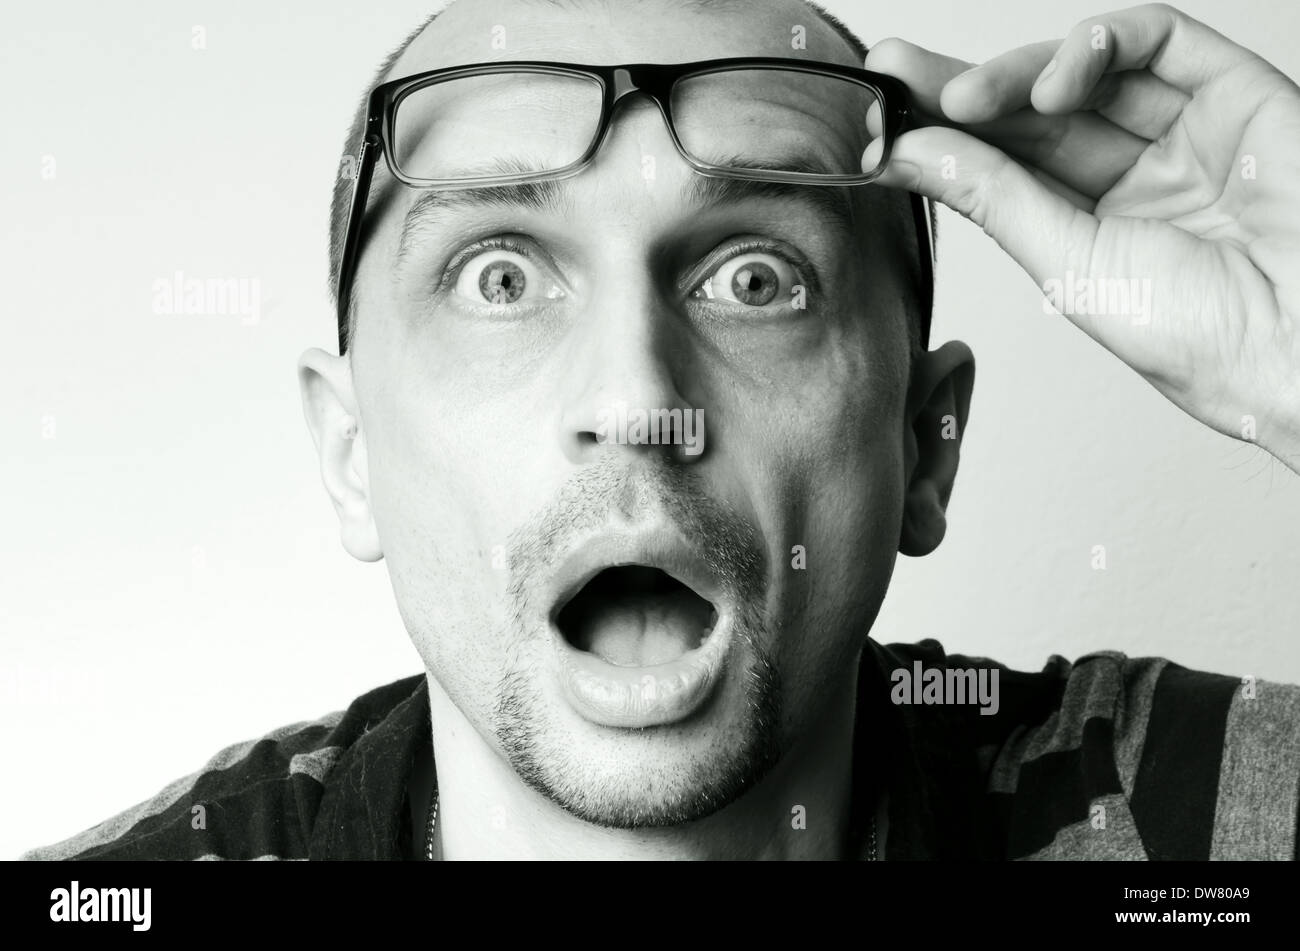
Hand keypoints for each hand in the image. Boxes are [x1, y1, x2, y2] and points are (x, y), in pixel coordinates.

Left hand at [865, 3, 1299, 471]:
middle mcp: (1134, 176)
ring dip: (1015, 73)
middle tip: (894, 73)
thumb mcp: (1069, 264)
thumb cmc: (1205, 337)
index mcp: (1092, 229)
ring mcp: (1183, 132)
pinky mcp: (1233, 93)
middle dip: (958, 91)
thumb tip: (909, 154)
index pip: (1003, 168)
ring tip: (962, 98)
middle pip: (1031, 115)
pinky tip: (1047, 85)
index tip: (876, 123)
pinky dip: (1096, 47)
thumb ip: (994, 198)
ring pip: (1085, 72)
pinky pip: (1158, 42)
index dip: (942, 139)